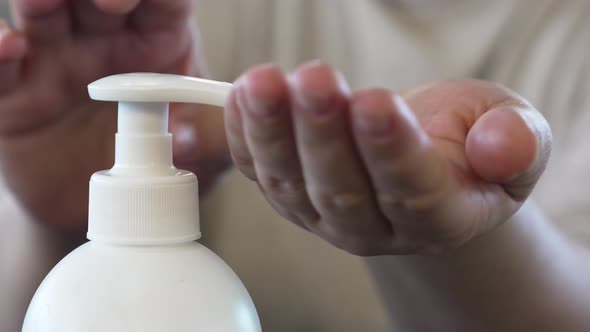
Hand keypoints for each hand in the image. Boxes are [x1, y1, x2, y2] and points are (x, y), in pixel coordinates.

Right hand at [0, 0, 227, 230]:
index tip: (134, 2)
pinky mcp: (17, 94)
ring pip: (42, 14)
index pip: (161, 0)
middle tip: (109, 2)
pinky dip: (0, 54)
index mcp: (157, 41)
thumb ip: (213, 141)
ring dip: (39, 1)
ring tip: (44, 2)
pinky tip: (10, 47)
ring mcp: (56, 60)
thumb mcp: (205, 152)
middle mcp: (104, 40)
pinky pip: (3, 70)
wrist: (109, 201)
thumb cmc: (163, 161)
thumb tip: (191, 139)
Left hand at [225, 62, 551, 254]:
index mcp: (439, 217)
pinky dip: (245, 135)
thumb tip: (503, 146)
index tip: (374, 103)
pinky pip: (259, 171)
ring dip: (273, 131)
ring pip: (291, 184)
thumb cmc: (468, 145)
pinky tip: (241, 97)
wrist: (425, 163)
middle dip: (324, 133)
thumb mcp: (515, 135)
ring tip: (264, 84)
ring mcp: (325, 216)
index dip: (390, 149)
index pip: (412, 191)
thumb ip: (517, 143)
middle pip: (342, 190)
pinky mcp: (291, 195)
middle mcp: (375, 228)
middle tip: (314, 80)